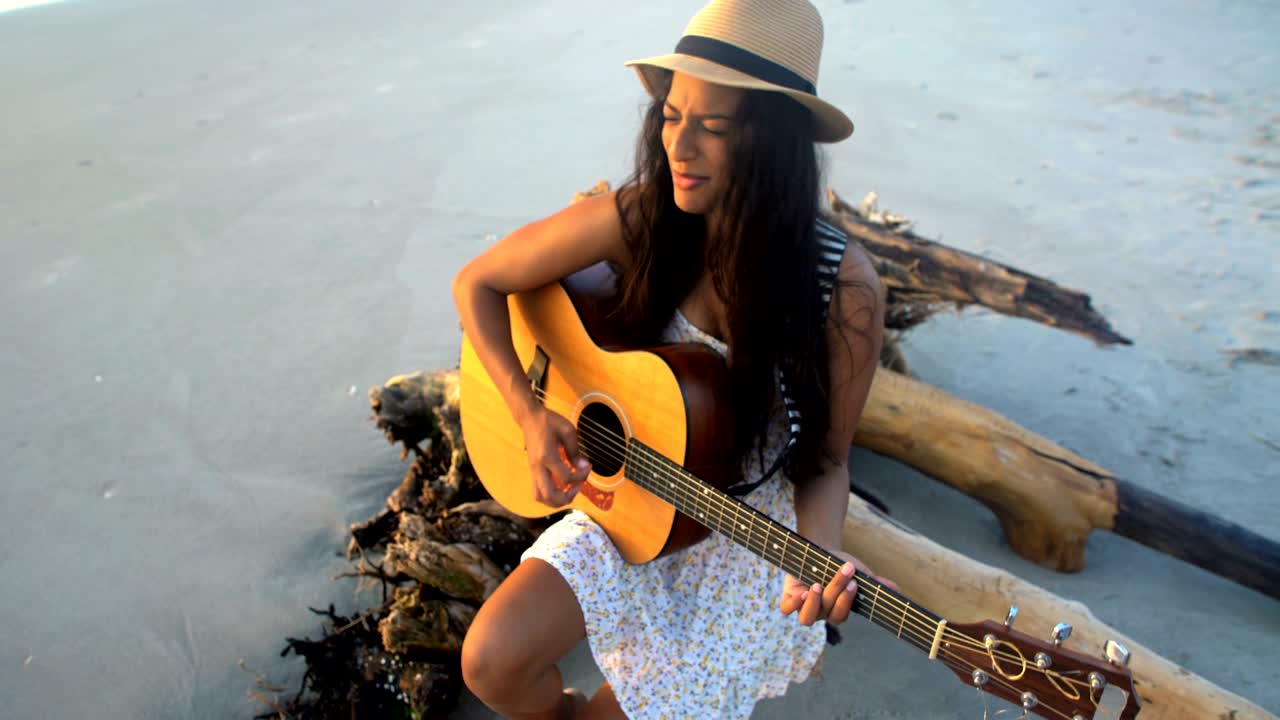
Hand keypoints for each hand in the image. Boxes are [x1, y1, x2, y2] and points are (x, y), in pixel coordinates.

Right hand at [520, 406, 590, 507]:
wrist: (529, 418)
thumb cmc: (548, 422)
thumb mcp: (567, 431)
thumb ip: (575, 451)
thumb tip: (584, 467)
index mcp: (547, 456)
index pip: (566, 478)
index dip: (581, 477)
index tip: (588, 467)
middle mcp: (538, 467)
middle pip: (549, 495)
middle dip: (566, 498)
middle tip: (577, 487)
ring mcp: (533, 470)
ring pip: (540, 497)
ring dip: (556, 500)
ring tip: (568, 490)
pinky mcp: (532, 471)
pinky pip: (538, 491)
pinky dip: (550, 495)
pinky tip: (560, 486)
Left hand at [779, 550, 895, 626]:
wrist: (818, 549)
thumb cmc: (841, 565)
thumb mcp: (860, 573)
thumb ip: (876, 583)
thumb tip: (895, 589)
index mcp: (837, 611)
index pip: (841, 616)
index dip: (847, 602)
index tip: (855, 583)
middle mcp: (820, 613)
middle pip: (828, 613)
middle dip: (837, 592)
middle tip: (846, 573)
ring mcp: (803, 606)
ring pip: (807, 617)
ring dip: (814, 603)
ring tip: (818, 586)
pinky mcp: (789, 596)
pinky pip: (787, 608)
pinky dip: (794, 604)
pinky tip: (803, 592)